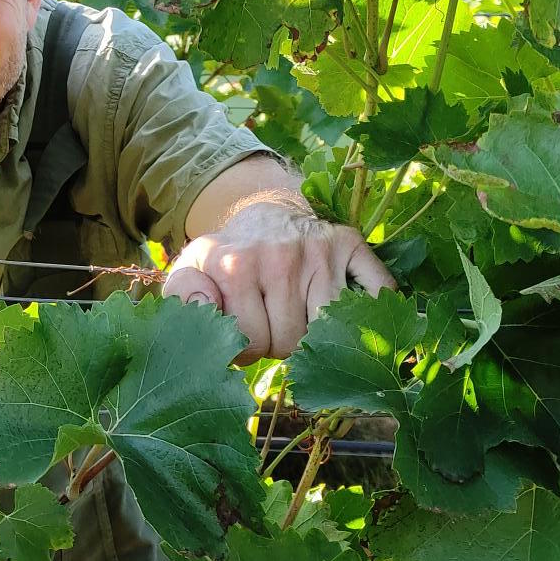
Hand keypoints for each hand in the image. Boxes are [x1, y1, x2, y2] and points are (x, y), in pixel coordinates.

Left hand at [161, 200, 394, 358]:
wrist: (265, 213)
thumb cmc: (228, 257)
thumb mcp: (192, 271)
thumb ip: (183, 297)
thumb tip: (204, 310)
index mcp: (236, 266)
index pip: (252, 343)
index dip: (248, 348)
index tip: (246, 331)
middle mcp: (280, 255)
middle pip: (292, 341)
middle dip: (280, 343)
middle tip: (273, 324)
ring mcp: (320, 249)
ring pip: (329, 330)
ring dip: (317, 334)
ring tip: (299, 317)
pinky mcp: (351, 244)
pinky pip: (376, 292)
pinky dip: (370, 309)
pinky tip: (347, 312)